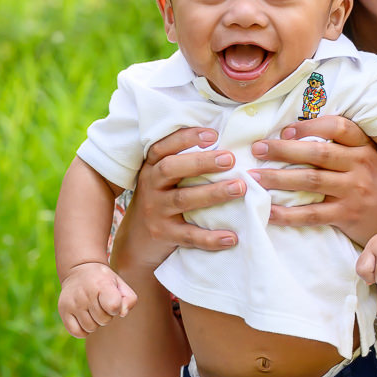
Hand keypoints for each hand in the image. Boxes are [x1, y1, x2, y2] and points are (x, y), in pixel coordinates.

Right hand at [58, 262, 137, 337]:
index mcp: (101, 285)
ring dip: (95, 322)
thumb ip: (129, 299)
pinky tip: (85, 318)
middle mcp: (84, 294)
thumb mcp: (120, 284)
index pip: (113, 307)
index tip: (113, 301)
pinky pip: (77, 332)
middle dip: (106, 315)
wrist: (79, 270)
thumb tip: (122, 314)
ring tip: (93, 309)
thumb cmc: (104, 281)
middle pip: (103, 320)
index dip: (116, 308)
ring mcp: (72, 303)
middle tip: (101, 304)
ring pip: (91, 328)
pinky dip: (83, 330)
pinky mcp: (63, 310)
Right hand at [120, 127, 245, 269]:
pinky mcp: (164, 235)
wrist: (137, 241)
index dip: (186, 138)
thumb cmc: (161, 201)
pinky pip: (189, 236)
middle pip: (171, 168)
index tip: (213, 134)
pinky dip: (211, 238)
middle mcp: (151, 186)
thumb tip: (225, 145)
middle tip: (230, 159)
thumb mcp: (163, 180)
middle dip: (201, 162)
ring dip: (213, 193)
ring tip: (240, 188)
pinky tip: (232, 237)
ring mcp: (156, 211)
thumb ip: (184, 164)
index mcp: (152, 168)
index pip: (163, 147)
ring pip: (183, 199)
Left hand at [249, 115, 376, 245]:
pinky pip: (312, 214)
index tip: (285, 130)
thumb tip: (300, 130)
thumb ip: (346, 143)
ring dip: (278, 178)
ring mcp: (355, 191)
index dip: (309, 126)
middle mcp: (361, 165)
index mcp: (365, 146)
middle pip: (317, 153)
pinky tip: (269, 210)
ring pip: (310, 181)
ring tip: (253, 177)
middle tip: (257, 149)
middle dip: (283, 150)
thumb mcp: (372, 155)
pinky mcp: (348, 216)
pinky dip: (288, 214)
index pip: (338, 127)